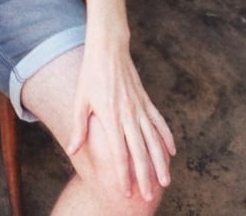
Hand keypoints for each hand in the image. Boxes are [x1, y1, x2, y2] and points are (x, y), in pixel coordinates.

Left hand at [66, 43, 175, 201]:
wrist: (108, 48)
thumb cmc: (91, 74)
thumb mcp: (80, 100)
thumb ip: (79, 127)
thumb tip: (72, 150)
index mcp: (111, 117)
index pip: (119, 153)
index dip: (123, 174)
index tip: (126, 192)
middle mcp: (128, 114)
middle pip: (139, 152)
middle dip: (144, 177)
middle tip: (148, 197)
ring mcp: (140, 107)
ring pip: (153, 140)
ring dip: (160, 163)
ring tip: (165, 182)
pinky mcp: (146, 100)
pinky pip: (159, 122)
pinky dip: (166, 137)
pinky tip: (172, 151)